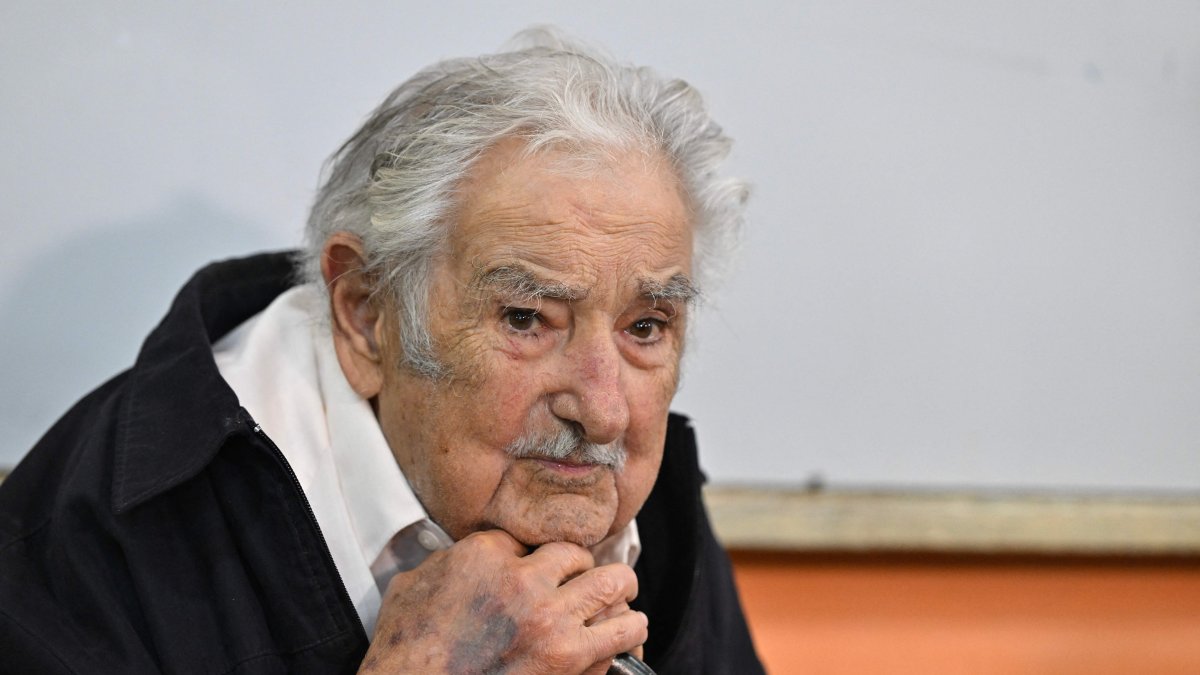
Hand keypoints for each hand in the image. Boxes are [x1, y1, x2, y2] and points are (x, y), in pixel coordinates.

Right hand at [358, 530, 647, 673]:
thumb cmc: (404, 651)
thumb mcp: (414, 585)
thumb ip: (450, 563)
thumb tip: (466, 558)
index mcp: (487, 556)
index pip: (534, 541)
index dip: (540, 557)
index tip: (541, 571)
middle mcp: (526, 584)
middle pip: (584, 556)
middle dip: (593, 567)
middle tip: (601, 578)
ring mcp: (551, 625)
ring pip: (614, 589)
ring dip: (621, 596)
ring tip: (625, 602)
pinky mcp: (569, 665)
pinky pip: (616, 641)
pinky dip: (623, 640)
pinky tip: (624, 640)